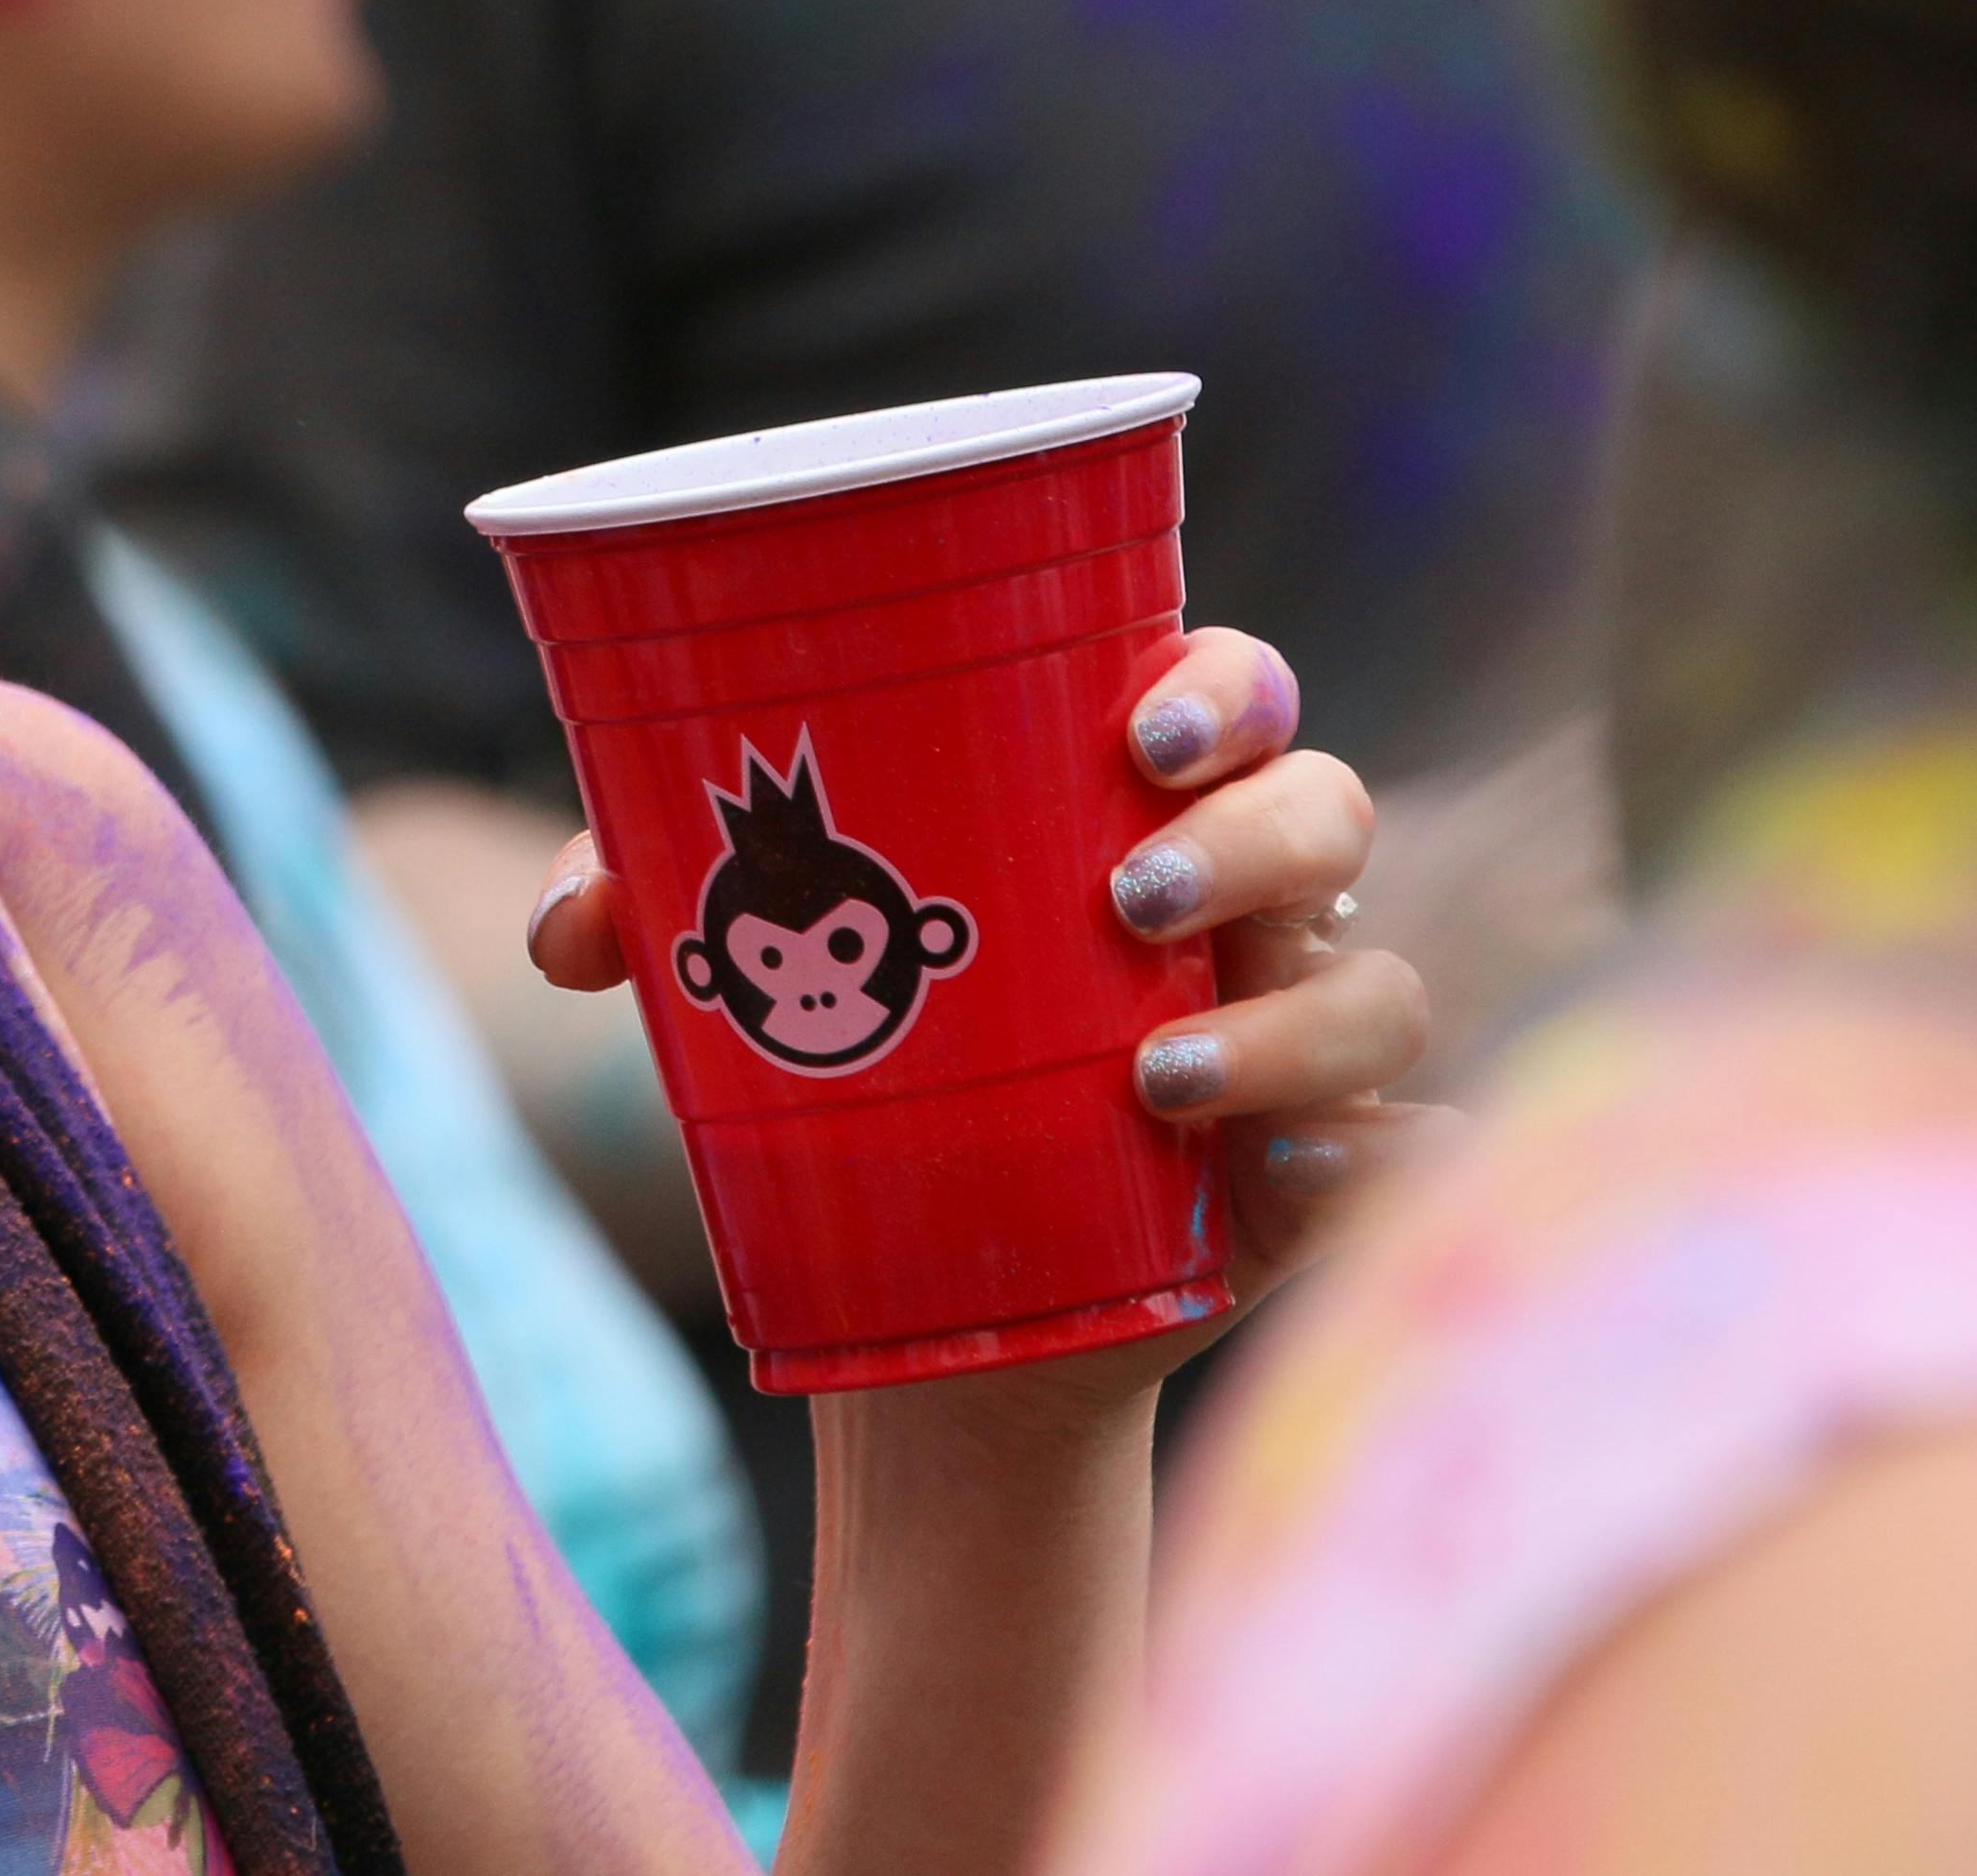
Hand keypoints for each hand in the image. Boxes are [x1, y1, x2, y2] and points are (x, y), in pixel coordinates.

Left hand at [523, 628, 1436, 1345]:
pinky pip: (1411, 1147)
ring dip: (1285, 1021)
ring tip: (1150, 1078)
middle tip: (1130, 896)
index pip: (1234, 691)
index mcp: (1135, 805)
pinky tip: (1282, 1173)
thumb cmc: (861, 1062)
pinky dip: (1369, 1153)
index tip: (1136, 731)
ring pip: (1376, 982)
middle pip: (1327, 810)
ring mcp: (1303, 1034)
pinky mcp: (1329, 1176)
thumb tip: (575, 934)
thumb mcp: (755, 974)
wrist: (934, 1300)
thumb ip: (654, 912)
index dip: (1220, 686)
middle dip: (1251, 837)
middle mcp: (1250, 904)